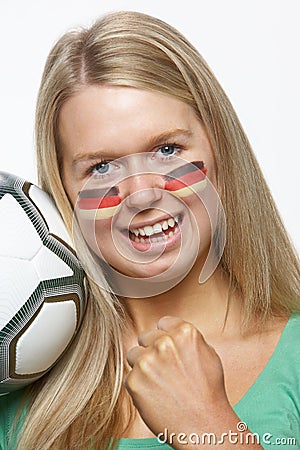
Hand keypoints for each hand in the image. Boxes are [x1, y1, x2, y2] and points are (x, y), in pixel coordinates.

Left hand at [124, 316, 232, 444]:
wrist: (204, 426)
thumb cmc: (209, 392)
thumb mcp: (207, 354)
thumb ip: (186, 339)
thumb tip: (170, 332)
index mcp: (184, 332)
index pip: (162, 323)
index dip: (165, 338)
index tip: (170, 352)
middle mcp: (164, 342)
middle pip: (145, 337)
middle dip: (152, 351)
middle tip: (165, 371)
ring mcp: (147, 361)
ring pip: (134, 355)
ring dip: (142, 367)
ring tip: (160, 384)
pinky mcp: (134, 380)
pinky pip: (130, 376)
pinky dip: (139, 386)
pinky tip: (155, 396)